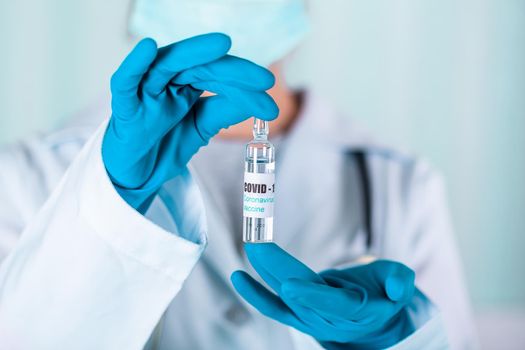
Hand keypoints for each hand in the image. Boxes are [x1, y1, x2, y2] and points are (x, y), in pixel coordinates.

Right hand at [102, 33, 277, 212]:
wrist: (137, 178)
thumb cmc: (163, 146)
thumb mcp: (201, 128)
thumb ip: (223, 111)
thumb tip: (256, 99)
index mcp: (185, 85)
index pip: (218, 75)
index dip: (244, 86)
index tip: (270, 104)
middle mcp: (167, 83)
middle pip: (200, 66)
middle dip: (232, 71)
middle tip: (264, 79)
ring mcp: (145, 94)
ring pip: (166, 65)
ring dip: (193, 53)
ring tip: (222, 44)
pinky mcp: (124, 110)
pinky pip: (125, 83)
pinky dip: (134, 66)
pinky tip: (148, 47)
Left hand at [231, 243, 415, 348]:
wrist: (369, 316)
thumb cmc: (382, 292)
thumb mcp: (399, 282)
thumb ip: (400, 282)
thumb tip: (395, 289)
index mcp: (357, 310)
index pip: (334, 306)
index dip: (313, 297)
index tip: (290, 285)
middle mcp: (328, 318)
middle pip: (300, 295)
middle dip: (277, 268)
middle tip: (257, 243)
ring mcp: (309, 317)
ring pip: (283, 295)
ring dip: (264, 270)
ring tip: (251, 245)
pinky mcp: (296, 313)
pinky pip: (273, 306)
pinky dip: (255, 293)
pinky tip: (238, 277)